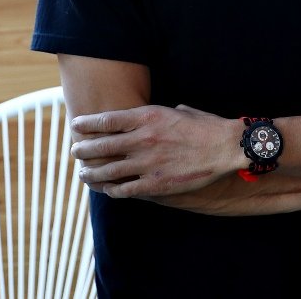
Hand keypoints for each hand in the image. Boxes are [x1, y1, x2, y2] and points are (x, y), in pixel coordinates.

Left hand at [71, 104, 240, 198]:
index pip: (106, 120)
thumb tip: (146, 118)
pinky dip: (113, 189)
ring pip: (109, 170)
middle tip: (74, 151)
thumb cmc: (205, 126)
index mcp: (148, 117)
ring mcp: (149, 163)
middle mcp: (144, 139)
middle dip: (83, 149)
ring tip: (84, 174)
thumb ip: (157, 114)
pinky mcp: (157, 184)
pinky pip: (126, 189)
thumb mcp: (178, 110)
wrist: (226, 147)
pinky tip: (107, 189)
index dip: (87, 124)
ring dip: (92, 173)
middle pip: (102, 146)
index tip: (76, 126)